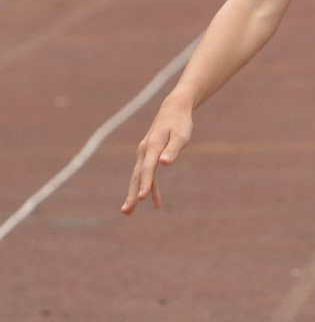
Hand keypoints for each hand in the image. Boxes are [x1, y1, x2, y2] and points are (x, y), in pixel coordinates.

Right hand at [121, 94, 193, 214]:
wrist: (173, 109)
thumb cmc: (180, 123)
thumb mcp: (181, 135)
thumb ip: (173, 149)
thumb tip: (165, 163)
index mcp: (153, 146)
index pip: (148, 169)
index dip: (145, 184)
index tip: (141, 199)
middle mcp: (145, 151)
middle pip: (137, 176)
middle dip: (132, 194)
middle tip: (126, 211)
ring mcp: (144, 153)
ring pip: (138, 177)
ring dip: (134, 194)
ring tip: (128, 212)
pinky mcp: (148, 155)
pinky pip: (147, 174)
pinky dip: (151, 187)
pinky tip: (156, 203)